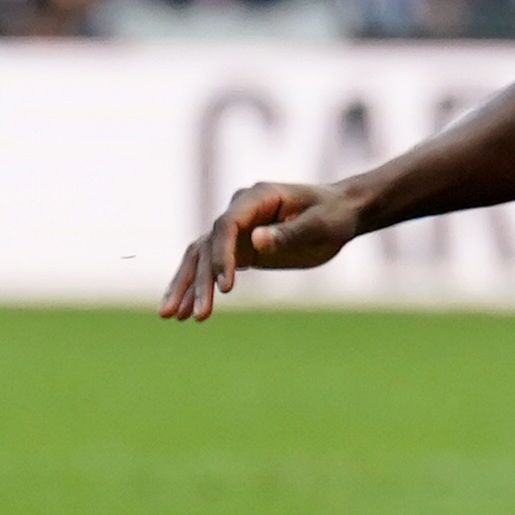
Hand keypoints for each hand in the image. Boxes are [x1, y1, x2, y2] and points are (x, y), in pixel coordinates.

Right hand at [158, 178, 366, 319]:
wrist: (342, 213)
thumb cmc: (333, 215)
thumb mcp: (319, 225)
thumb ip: (288, 233)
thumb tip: (255, 240)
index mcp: (259, 197)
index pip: (227, 225)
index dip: (221, 255)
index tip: (225, 287)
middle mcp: (241, 210)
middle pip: (207, 244)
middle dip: (196, 280)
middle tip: (185, 314)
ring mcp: (237, 229)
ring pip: (201, 257)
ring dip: (186, 286)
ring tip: (172, 317)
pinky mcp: (240, 247)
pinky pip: (211, 267)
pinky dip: (199, 287)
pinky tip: (187, 311)